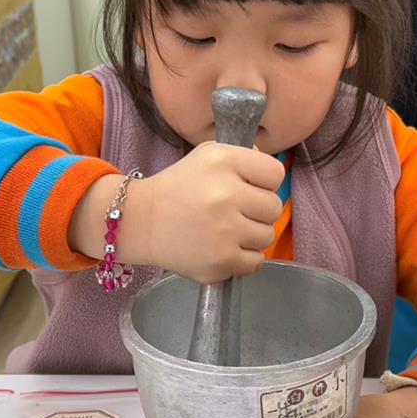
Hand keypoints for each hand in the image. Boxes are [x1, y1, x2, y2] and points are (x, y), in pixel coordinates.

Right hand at [70, 142, 284, 283]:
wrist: (141, 222)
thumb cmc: (178, 187)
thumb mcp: (207, 155)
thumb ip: (243, 157)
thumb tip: (272, 174)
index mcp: (224, 162)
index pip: (275, 174)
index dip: (264, 182)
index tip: (248, 187)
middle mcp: (225, 195)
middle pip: (274, 207)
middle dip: (259, 210)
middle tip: (236, 212)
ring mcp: (224, 232)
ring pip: (267, 237)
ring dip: (252, 235)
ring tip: (227, 230)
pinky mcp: (220, 262)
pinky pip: (255, 262)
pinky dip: (243, 258)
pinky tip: (223, 247)